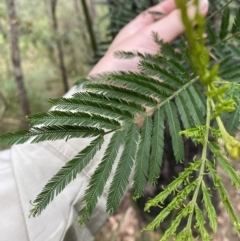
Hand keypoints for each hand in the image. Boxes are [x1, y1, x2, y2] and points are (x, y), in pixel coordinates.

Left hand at [90, 0, 207, 74]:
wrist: (116, 96)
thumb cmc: (122, 63)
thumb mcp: (148, 36)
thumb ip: (174, 22)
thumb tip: (201, 4)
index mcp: (137, 30)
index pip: (158, 12)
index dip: (175, 5)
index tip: (194, 0)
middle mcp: (145, 44)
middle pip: (168, 29)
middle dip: (185, 23)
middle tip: (204, 17)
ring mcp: (154, 61)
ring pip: (175, 47)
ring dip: (189, 42)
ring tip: (204, 36)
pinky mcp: (160, 77)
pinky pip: (177, 66)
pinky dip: (188, 60)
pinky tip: (198, 55)